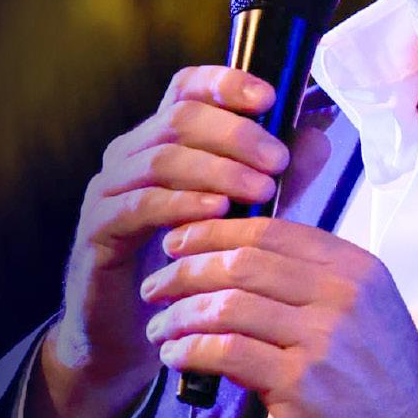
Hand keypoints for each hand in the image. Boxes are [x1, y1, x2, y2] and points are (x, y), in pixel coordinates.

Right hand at [29, 66, 317, 417]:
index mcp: (164, 140)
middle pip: (179, 117)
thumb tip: (319, 137)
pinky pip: (138, 204)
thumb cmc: (195, 267)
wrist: (139, 335)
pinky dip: (181, 204)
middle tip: (277, 161)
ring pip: (160, 158)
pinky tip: (218, 213)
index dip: (225, 82)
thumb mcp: (247, 214)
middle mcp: (131, 155)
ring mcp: (109, 191)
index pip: (187, 88)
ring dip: (217, 170)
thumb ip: (278, 175)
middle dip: (235, 134)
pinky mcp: (98, 231)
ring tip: (261, 190)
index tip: (269, 97)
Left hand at [139, 217, 417, 417]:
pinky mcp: (302, 383)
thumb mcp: (365, 314)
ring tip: (160, 328)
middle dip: (186, 270)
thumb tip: (236, 269)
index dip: (214, 232)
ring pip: (227, 304)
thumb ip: (311, 287)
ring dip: (179, 314)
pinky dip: (190, 350)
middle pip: (242, 262)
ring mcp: (323, 337)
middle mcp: (342, 293)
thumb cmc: (383, 383)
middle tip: (156, 285)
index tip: (179, 242)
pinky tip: (176, 357)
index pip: (272, 231)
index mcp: (356, 268)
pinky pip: (226, 351)